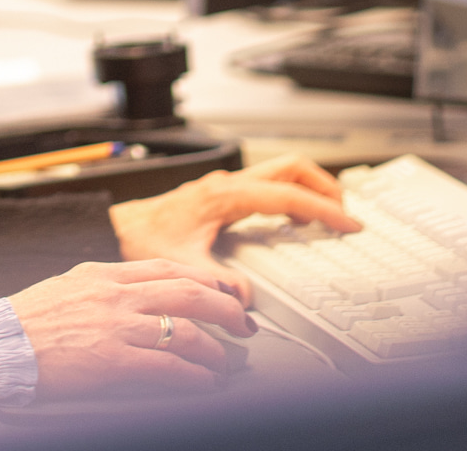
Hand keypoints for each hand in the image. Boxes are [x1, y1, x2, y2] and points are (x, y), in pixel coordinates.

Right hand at [5, 259, 255, 396]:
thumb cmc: (25, 321)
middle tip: (242, 324)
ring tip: (225, 363)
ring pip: (186, 329)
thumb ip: (102, 288)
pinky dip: (194, 375)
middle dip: (224, 308)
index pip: (167, 268)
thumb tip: (133, 297)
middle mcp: (115, 294)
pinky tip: (205, 383)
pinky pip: (168, 365)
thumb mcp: (68, 287)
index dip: (204, 279)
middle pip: (187, 291)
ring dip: (214, 349)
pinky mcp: (113, 359)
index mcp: (103, 272)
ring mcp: (116, 325)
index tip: (223, 292)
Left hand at [108, 155, 360, 279]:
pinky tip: (291, 221)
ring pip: (281, 171)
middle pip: (292, 167)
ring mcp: (228, 185)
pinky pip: (268, 184)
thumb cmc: (142, 237)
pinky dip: (290, 195)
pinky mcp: (224, 193)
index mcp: (226, 196)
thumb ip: (215, 283)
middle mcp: (229, 185)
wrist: (119, 224)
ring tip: (326, 217)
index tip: (347, 223)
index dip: (323, 209)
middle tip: (344, 213)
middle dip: (325, 185)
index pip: (289, 196)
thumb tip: (245, 300)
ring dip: (309, 187)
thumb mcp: (180, 265)